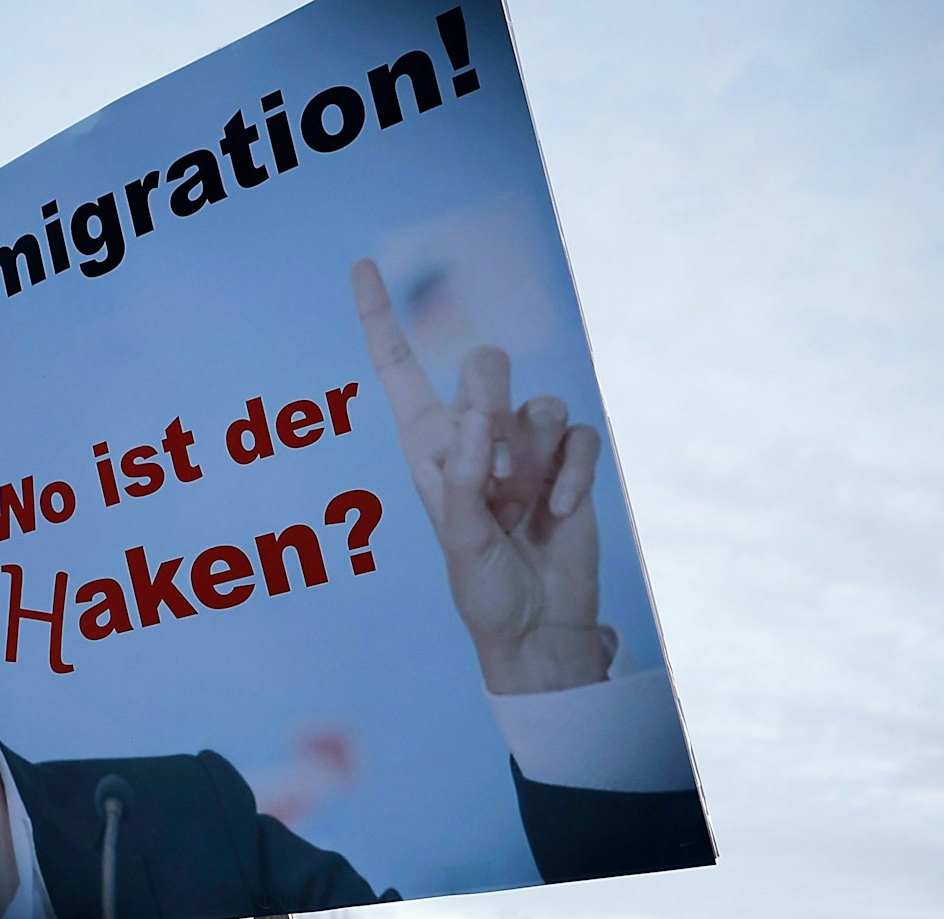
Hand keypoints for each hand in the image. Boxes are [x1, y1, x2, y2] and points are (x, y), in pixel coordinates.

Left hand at [350, 259, 607, 693]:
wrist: (537, 627)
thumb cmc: (483, 587)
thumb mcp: (459, 536)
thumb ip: (465, 475)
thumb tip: (480, 417)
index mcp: (428, 447)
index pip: (400, 369)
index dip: (381, 320)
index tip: (361, 267)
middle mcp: (475, 437)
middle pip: (486, 367)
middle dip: (493, 396)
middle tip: (496, 456)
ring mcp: (525, 449)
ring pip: (542, 404)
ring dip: (536, 458)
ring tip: (524, 505)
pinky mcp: (570, 464)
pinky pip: (581, 436)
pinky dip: (574, 474)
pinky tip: (558, 510)